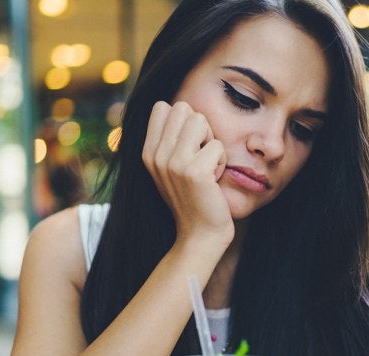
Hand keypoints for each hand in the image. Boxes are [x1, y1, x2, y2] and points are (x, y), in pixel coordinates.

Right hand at [141, 101, 231, 241]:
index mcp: (147, 151)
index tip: (188, 148)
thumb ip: (169, 139)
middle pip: (185, 109)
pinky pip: (218, 145)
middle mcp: (156, 155)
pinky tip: (213, 181)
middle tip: (201, 157)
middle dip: (200, 129)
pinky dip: (221, 162)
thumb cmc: (192, 199)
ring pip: (201, 120)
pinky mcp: (194, 172)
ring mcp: (174, 163)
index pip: (164, 107)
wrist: (200, 235)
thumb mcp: (171, 168)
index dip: (184, 122)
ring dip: (211, 143)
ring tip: (207, 167)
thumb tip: (177, 107)